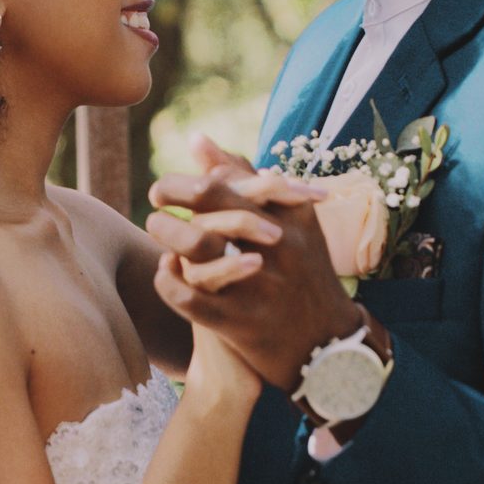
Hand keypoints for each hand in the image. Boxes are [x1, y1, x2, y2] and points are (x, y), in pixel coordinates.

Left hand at [148, 138, 378, 389]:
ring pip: (197, 244)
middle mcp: (279, 244)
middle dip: (172, 193)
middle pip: (212, 201)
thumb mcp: (288, 221)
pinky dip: (167, 281)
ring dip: (166, 232)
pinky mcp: (241, 322)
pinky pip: (188, 297)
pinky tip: (164, 271)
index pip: (228, 181)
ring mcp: (260, 283)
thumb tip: (196, 138)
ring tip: (155, 228)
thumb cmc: (301, 271)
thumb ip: (242, 179)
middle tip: (155, 198)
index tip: (166, 187)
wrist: (328, 346)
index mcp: (291, 214)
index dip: (187, 179)